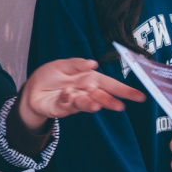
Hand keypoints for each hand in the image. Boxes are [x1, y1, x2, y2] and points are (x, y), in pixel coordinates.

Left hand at [18, 58, 145, 130]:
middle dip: (111, 101)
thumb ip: (77, 64)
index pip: (110, 84)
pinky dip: (68, 99)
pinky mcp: (64, 108)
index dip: (124, 90)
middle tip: (121, 107)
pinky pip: (68, 104)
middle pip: (102, 96)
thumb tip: (93, 63)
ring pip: (87, 103)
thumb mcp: (63, 64)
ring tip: (96, 105)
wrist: (32, 90)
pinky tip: (67, 94)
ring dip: (92, 104)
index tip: (139, 96)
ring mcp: (76, 101)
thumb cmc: (50, 76)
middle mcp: (87, 91)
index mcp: (90, 78)